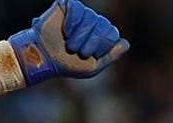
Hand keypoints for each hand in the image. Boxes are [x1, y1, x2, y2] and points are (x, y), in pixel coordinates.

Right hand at [9, 0, 129, 84]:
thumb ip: (111, 56)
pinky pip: (78, 9)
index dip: (102, 45)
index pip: (112, 33)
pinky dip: (72, 22)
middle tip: (77, 51)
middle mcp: (93, 21)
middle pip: (104, 25)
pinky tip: (65, 31)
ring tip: (69, 44)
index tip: (88, 55)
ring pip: (91, 17)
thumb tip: (126, 43)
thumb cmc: (67, 64)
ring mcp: (81, 13)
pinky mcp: (69, 5)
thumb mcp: (93, 67)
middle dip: (91, 41)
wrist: (45, 58)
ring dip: (80, 34)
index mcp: (100, 35)